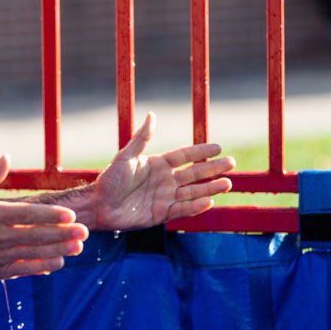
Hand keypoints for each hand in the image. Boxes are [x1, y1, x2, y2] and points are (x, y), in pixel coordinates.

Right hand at [0, 155, 88, 278]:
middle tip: (85, 231)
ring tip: (79, 246)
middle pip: (36, 236)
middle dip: (63, 234)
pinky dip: (43, 266)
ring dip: (59, 250)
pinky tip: (60, 261)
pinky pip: (25, 269)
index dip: (51, 215)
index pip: (27, 215)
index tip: (71, 215)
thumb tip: (7, 156)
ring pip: (34, 254)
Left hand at [91, 113, 233, 230]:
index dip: (201, 151)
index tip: (218, 146)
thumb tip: (152, 114)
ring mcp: (165, 198)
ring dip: (210, 188)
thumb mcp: (126, 156)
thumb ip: (141, 138)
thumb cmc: (109, 179)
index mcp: (158, 164)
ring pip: (193, 192)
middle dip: (213, 169)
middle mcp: (165, 181)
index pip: (185, 156)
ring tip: (228, 183)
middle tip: (231, 163)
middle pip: (194, 173)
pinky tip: (209, 201)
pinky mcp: (161, 214)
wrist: (99, 205)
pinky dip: (196, 207)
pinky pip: (182, 210)